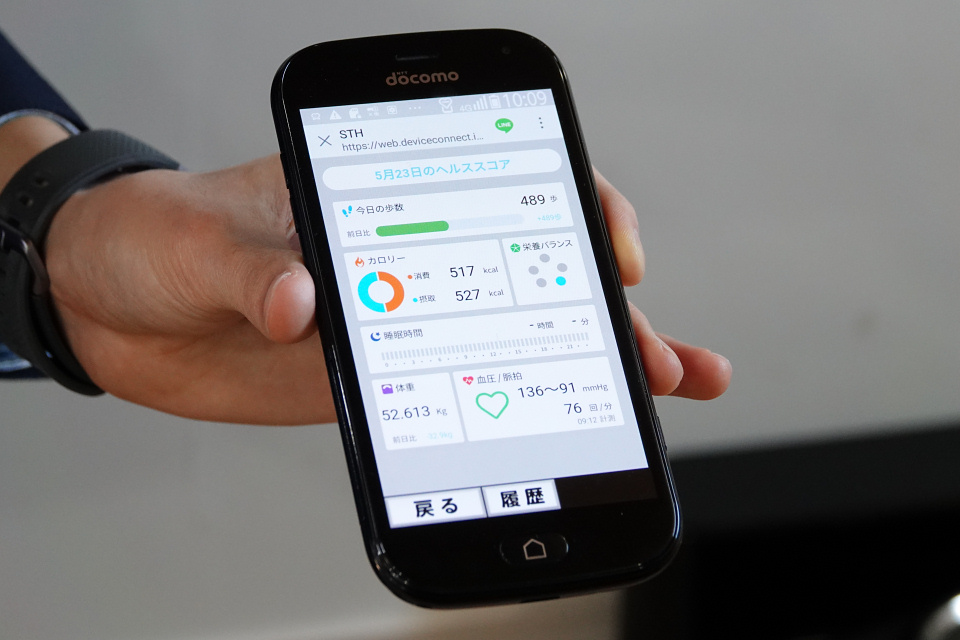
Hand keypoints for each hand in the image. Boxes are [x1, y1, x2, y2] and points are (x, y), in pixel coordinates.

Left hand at [44, 155, 728, 424]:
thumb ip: (253, 269)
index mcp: (381, 192)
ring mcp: (399, 323)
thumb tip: (301, 304)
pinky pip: (456, 397)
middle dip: (609, 313)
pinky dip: (512, 413)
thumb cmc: (155, 235)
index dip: (577, 209)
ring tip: (654, 394)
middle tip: (660, 358)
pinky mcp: (375, 384)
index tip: (610, 252)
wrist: (110, 304)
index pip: (509, 181)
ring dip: (585, 367)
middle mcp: (405, 253)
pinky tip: (556, 429)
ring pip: (512, 339)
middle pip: (534, 273)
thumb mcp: (199, 238)